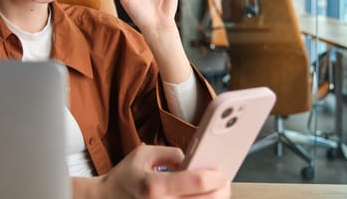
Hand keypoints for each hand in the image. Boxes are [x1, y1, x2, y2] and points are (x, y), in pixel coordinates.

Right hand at [92, 144, 230, 197]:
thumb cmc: (124, 178)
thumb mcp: (143, 154)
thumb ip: (170, 153)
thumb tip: (192, 159)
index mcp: (154, 186)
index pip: (195, 181)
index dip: (214, 176)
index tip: (220, 172)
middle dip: (220, 191)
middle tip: (222, 182)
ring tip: (214, 191)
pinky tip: (200, 198)